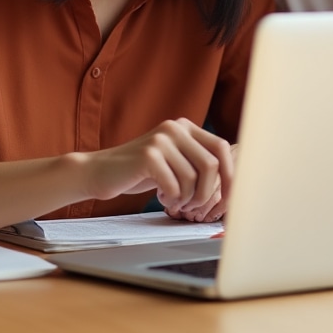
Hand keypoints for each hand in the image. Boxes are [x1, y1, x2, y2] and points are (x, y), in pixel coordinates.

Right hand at [83, 119, 233, 221]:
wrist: (100, 172)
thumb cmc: (141, 172)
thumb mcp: (173, 160)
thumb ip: (196, 162)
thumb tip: (233, 182)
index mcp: (186, 126)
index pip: (222, 148)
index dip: (230, 175)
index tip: (228, 199)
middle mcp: (175, 128)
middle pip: (212, 164)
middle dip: (208, 192)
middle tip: (194, 206)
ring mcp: (161, 139)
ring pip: (194, 178)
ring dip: (187, 199)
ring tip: (173, 201)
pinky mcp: (148, 155)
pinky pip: (175, 186)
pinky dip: (172, 199)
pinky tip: (161, 198)